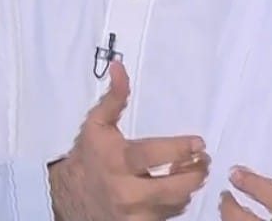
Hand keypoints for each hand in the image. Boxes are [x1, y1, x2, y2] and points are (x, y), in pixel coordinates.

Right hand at [50, 60, 210, 220]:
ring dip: (188, 187)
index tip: (198, 143)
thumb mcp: (97, 123)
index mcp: (117, 162)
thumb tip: (120, 66)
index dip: (181, 149)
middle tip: (203, 160)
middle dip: (195, 172)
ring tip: (192, 171)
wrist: (68, 196)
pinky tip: (176, 189)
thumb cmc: (88, 155)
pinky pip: (168, 216)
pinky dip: (176, 202)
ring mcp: (133, 214)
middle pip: (175, 187)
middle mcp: (127, 192)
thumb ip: (114, 97)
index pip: (156, 156)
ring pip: (175, 204)